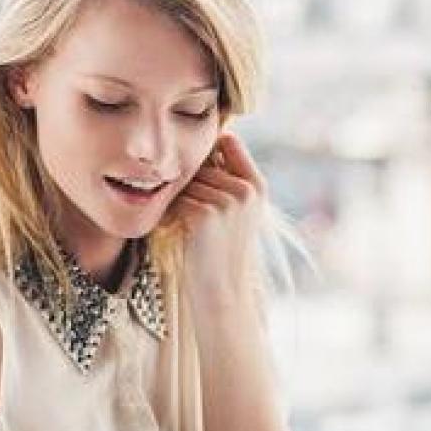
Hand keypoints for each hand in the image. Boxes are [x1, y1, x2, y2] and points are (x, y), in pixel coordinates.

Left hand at [169, 131, 266, 309]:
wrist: (221, 290)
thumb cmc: (222, 250)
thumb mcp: (237, 210)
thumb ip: (227, 177)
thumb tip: (201, 145)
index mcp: (257, 184)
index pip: (228, 140)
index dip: (209, 152)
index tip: (202, 175)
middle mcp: (246, 189)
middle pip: (201, 163)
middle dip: (191, 185)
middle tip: (195, 216)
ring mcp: (228, 200)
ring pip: (187, 182)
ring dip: (180, 200)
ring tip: (190, 227)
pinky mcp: (206, 213)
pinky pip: (178, 199)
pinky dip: (173, 214)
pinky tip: (182, 233)